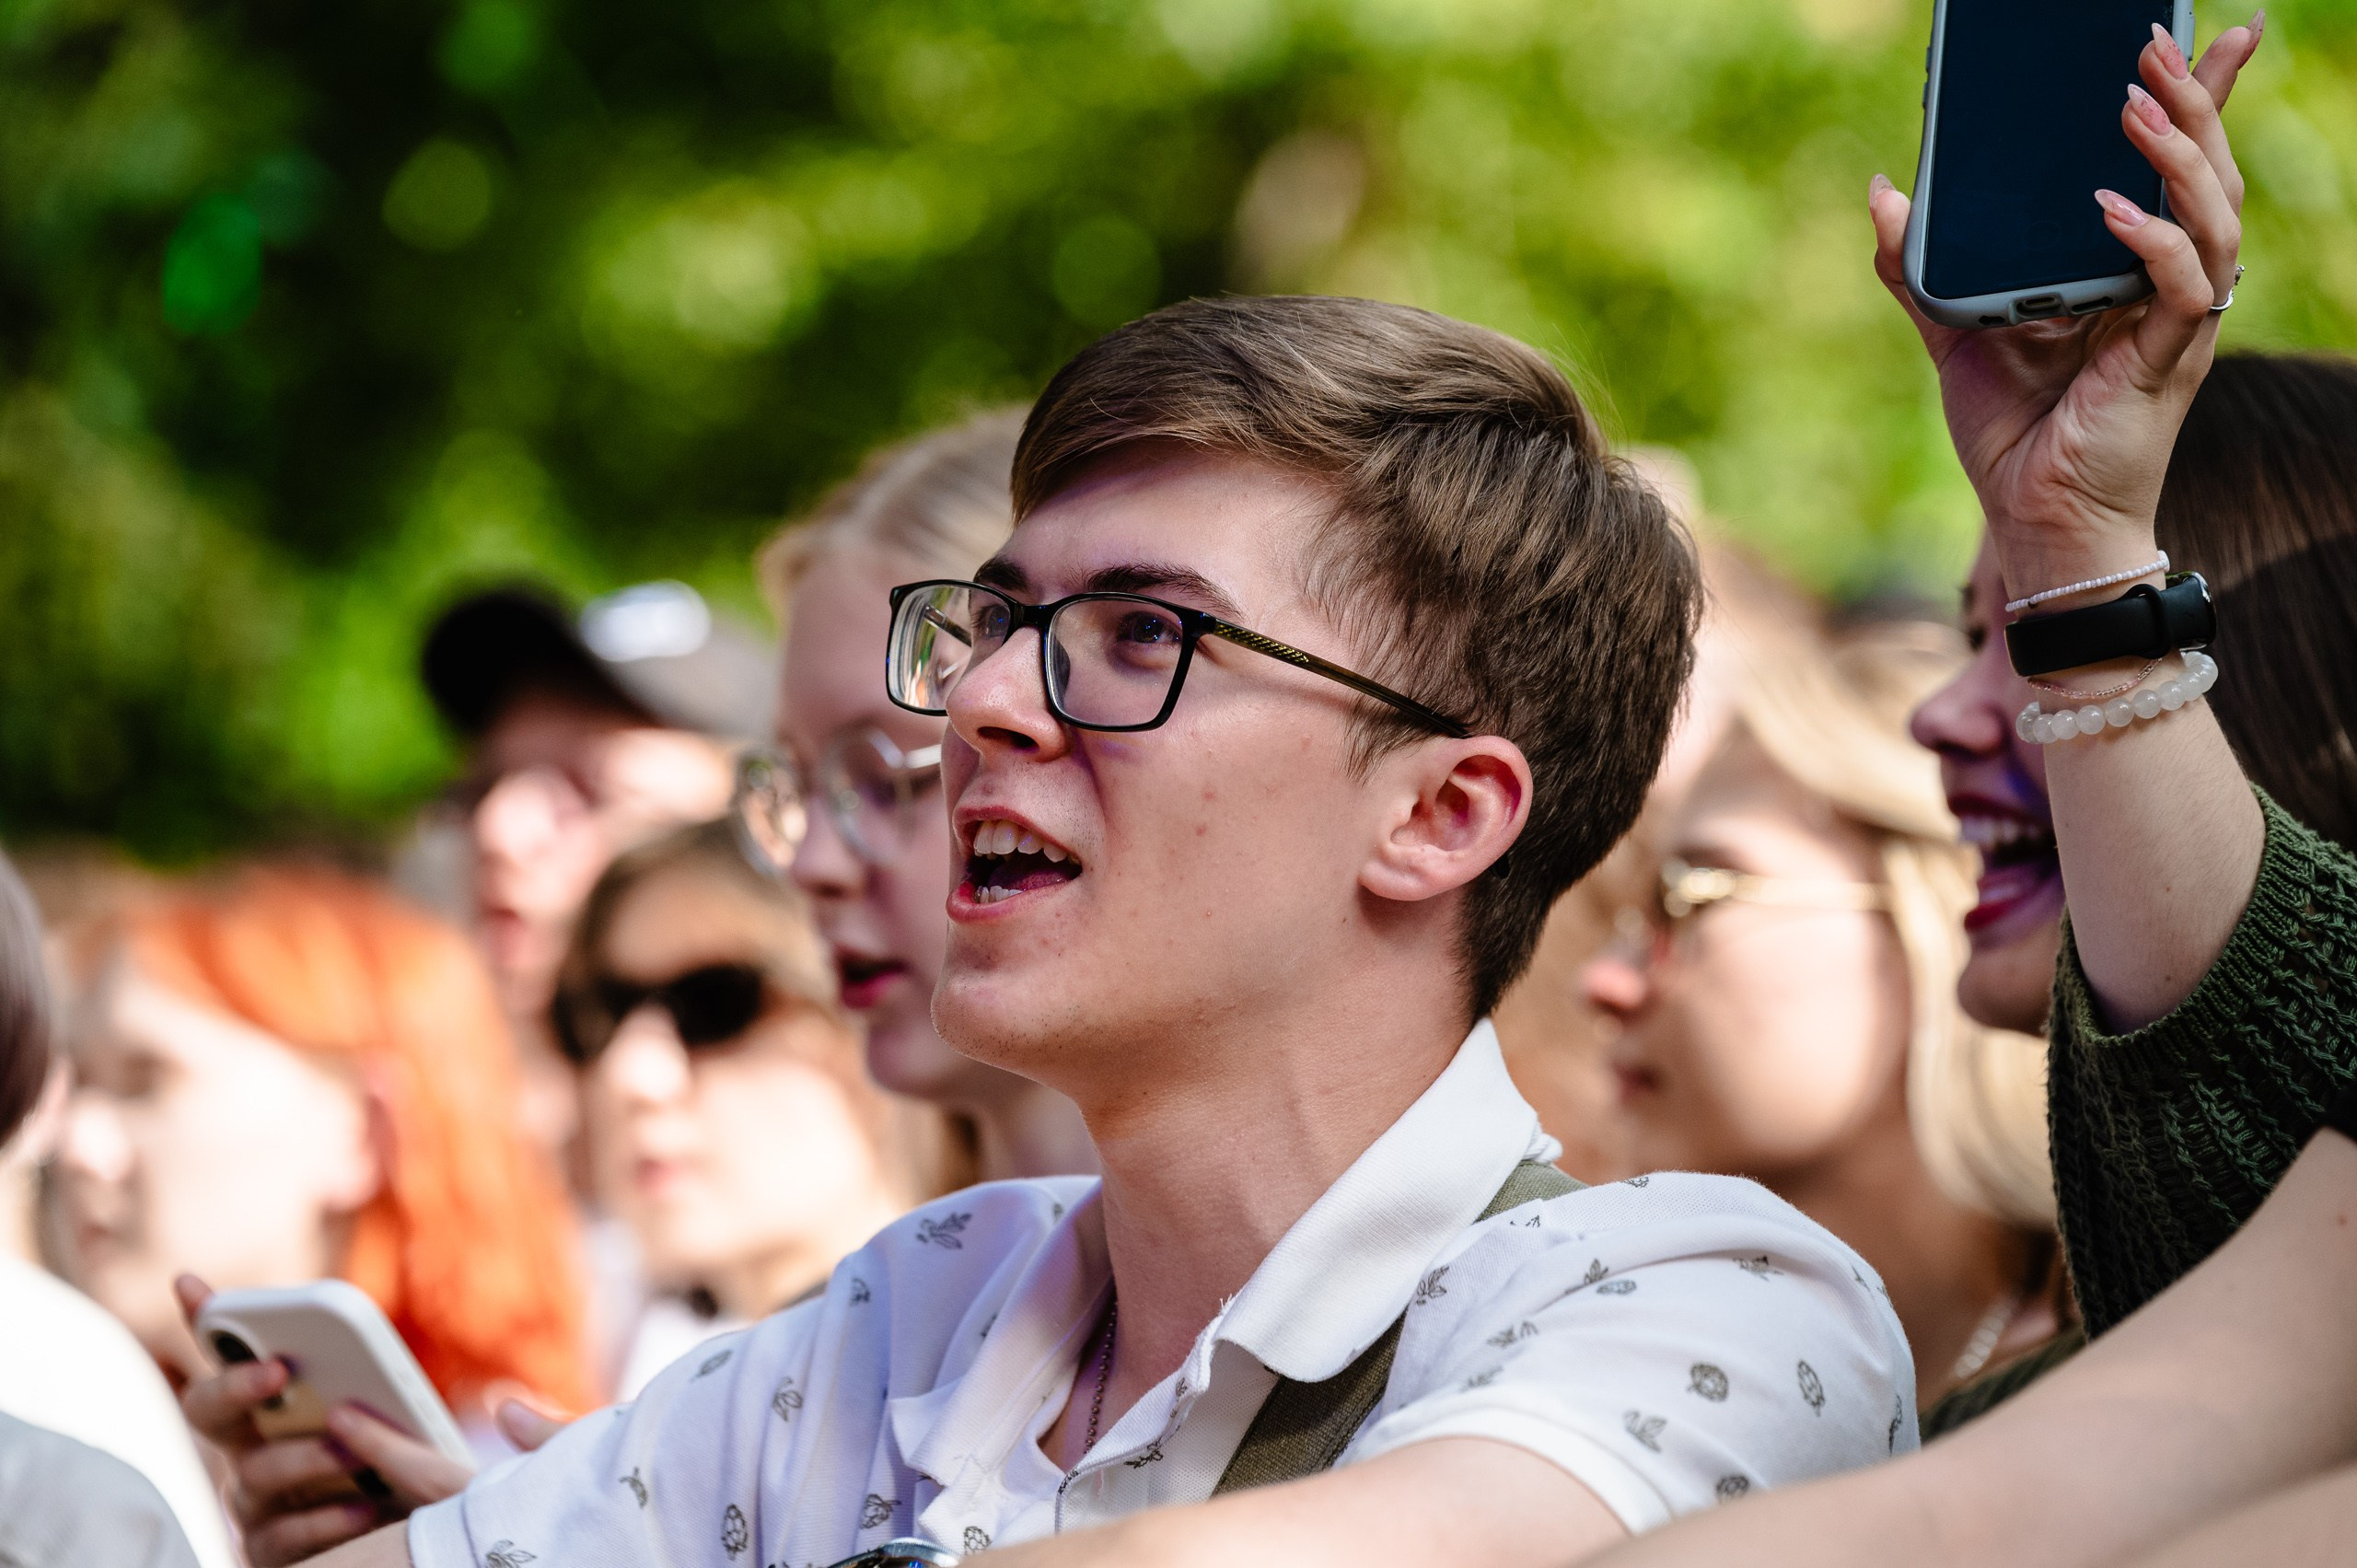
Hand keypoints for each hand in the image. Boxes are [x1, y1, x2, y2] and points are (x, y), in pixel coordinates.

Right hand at [175, 1276, 566, 1564]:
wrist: (424, 1538)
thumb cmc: (417, 1467)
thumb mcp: (421, 1419)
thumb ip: (410, 1392)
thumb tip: (469, 1388)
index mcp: (276, 1401)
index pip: (225, 1353)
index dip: (200, 1316)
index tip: (191, 1281)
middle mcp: (250, 1447)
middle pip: (205, 1412)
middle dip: (235, 1386)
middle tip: (280, 1370)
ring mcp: (255, 1501)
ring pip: (249, 1475)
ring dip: (300, 1456)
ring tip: (349, 1449)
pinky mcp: (270, 1549)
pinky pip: (278, 1536)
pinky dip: (320, 1519)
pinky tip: (361, 1509)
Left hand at [1869, 16, 2263, 596]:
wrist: (2030, 525)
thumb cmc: (2013, 436)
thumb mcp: (1954, 334)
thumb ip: (1923, 268)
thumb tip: (1886, 190)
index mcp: (2130, 272)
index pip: (2179, 171)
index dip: (2199, 103)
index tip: (2202, 35)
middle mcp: (2167, 290)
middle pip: (2208, 176)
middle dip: (2194, 104)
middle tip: (2158, 47)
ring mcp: (2174, 326)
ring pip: (2212, 218)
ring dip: (2180, 155)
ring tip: (2136, 105)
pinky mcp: (2165, 363)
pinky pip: (2181, 287)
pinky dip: (2154, 242)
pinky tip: (2112, 209)